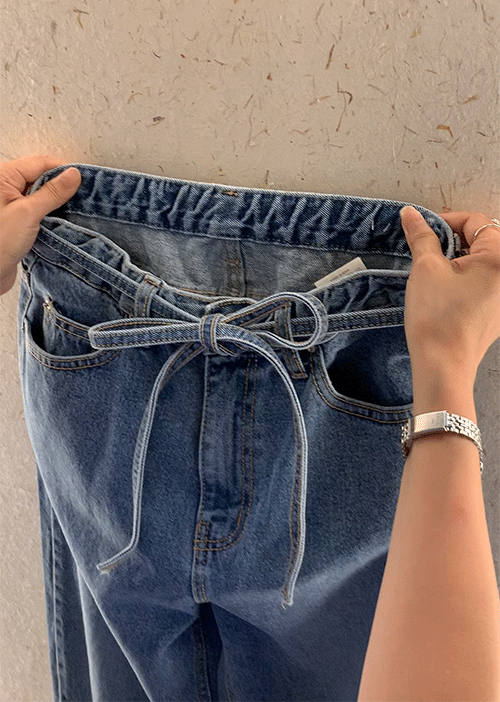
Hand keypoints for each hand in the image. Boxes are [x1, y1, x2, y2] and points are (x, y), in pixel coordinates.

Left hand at [0, 154, 81, 294]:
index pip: (40, 163)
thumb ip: (52, 192)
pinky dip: (50, 216)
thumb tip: (73, 174)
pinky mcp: (15, 221)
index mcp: (3, 176)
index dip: (63, 170)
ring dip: (56, 204)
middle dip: (61, 188)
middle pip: (40, 178)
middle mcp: (5, 187)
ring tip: (73, 213)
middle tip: (82, 200)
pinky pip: (37, 211)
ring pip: (40, 196)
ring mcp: (10, 205)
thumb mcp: (28, 213)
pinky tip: (60, 223)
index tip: (83, 182)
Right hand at [400, 206, 499, 377]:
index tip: (424, 230)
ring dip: (457, 261)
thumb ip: (421, 236)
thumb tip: (412, 215)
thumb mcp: (425, 269)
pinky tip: (444, 293)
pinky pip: (483, 283)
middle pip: (482, 240)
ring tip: (434, 276)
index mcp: (499, 258)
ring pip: (481, 262)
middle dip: (451, 242)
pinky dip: (464, 280)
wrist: (443, 365)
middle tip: (427, 253)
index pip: (475, 221)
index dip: (445, 221)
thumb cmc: (437, 320)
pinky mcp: (498, 312)